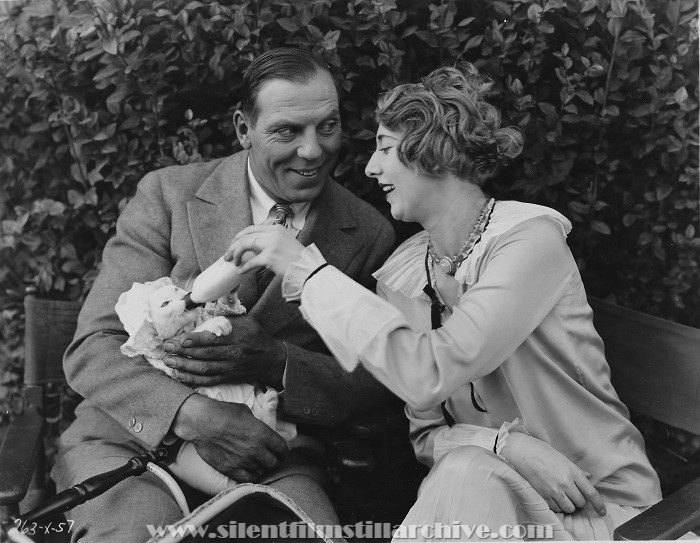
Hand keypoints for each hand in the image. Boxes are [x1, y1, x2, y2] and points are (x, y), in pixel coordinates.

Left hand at [163, 315, 286, 388]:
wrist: (271, 359)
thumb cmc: (256, 336)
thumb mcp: (247, 321)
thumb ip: (227, 318)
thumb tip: (206, 310)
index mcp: (238, 337)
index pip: (214, 339)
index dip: (195, 340)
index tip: (180, 339)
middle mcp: (234, 353)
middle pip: (206, 354)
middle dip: (184, 352)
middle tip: (167, 349)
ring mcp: (231, 367)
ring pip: (205, 369)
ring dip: (184, 366)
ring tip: (168, 361)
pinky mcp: (228, 378)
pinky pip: (208, 380)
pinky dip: (192, 379)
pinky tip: (179, 375)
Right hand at [172, 394, 287, 481]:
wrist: (202, 422)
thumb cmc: (223, 412)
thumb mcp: (246, 412)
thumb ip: (257, 424)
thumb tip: (260, 429)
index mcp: (262, 434)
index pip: (282, 449)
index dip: (283, 451)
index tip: (281, 452)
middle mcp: (255, 450)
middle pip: (273, 463)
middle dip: (273, 460)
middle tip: (269, 458)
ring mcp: (243, 461)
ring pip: (261, 471)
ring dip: (261, 467)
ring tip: (257, 463)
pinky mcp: (230, 469)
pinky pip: (248, 479)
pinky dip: (251, 475)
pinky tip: (249, 470)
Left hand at [224, 224, 304, 276]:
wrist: (308, 268)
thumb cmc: (296, 259)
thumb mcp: (284, 242)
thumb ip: (270, 240)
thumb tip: (253, 246)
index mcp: (276, 228)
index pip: (252, 228)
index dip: (240, 235)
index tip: (233, 243)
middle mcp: (273, 233)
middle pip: (245, 236)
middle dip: (233, 245)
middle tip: (227, 255)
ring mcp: (271, 245)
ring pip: (245, 245)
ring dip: (235, 254)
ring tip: (232, 262)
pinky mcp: (270, 257)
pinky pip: (251, 261)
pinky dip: (244, 267)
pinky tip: (240, 270)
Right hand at [500, 432, 606, 516]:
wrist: (521, 452)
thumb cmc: (541, 451)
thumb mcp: (562, 458)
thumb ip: (576, 470)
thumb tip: (588, 476)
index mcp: (572, 471)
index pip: (591, 492)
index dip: (599, 504)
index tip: (602, 511)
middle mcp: (565, 482)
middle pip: (581, 502)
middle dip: (579, 501)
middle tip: (572, 494)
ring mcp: (554, 490)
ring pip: (569, 508)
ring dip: (568, 505)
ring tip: (562, 496)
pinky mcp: (543, 495)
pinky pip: (556, 509)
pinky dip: (558, 506)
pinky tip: (553, 497)